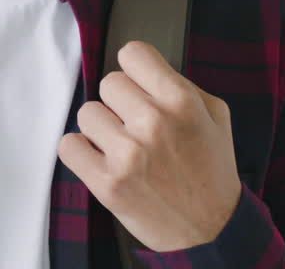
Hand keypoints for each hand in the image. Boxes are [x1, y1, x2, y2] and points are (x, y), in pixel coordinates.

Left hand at [57, 40, 241, 252]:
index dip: (135, 70)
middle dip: (120, 103)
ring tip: (124, 147)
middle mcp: (153, 122)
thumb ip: (181, 85)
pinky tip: (102, 161)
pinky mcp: (106, 183)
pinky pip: (68, 146)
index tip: (139, 86)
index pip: (132, 53)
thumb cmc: (211, 171)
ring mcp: (127, 154)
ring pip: (87, 113)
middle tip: (137, 126)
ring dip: (101, 129)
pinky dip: (81, 152)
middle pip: (108, 83)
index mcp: (181, 101)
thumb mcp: (216, 116)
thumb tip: (144, 69)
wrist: (211, 231)